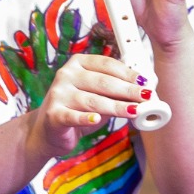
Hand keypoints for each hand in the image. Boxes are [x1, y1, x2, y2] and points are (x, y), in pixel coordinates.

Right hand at [29, 53, 143, 157]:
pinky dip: (86, 118)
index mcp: (77, 63)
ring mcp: (58, 94)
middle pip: (102, 82)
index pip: (106, 64)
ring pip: (93, 100)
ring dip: (116, 107)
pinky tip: (97, 120)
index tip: (145, 82)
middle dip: (127, 90)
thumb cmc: (77, 109)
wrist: (47, 130)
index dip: (128, 73)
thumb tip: (144, 91)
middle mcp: (66, 74)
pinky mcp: (54, 114)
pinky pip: (73, 116)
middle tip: (146, 97)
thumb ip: (115, 92)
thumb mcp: (96, 95)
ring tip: (134, 111)